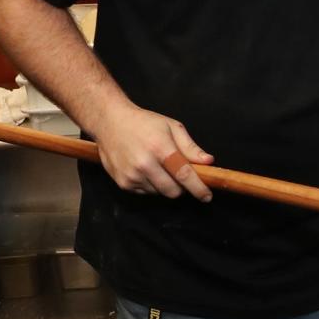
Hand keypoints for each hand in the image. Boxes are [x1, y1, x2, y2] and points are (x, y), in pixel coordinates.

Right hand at [90, 104, 213, 200]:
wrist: (110, 122)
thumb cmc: (144, 123)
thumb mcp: (172, 127)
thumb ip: (190, 147)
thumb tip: (208, 161)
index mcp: (160, 148)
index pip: (183, 174)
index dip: (198, 188)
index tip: (207, 196)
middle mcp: (144, 164)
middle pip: (173, 191)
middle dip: (182, 187)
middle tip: (180, 174)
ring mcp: (132, 176)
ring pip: (160, 193)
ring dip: (166, 185)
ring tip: (159, 166)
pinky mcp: (123, 183)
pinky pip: (146, 192)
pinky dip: (152, 185)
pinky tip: (147, 169)